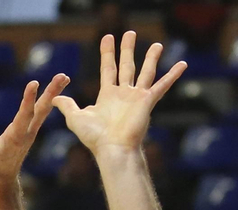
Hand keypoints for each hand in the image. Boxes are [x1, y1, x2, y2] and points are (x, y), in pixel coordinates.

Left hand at [52, 32, 185, 159]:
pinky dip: (173, 75)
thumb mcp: (76, 118)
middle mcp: (123, 94)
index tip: (107, 37)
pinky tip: (182, 64)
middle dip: (127, 49)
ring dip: (151, 58)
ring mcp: (137, 97)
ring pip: (146, 72)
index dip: (107, 53)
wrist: (112, 149)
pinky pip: (163, 85)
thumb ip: (67, 106)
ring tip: (156, 44)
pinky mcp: (148, 101)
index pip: (108, 68)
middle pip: (126, 65)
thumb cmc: (95, 137)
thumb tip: (54, 98)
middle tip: (130, 33)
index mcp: (108, 95)